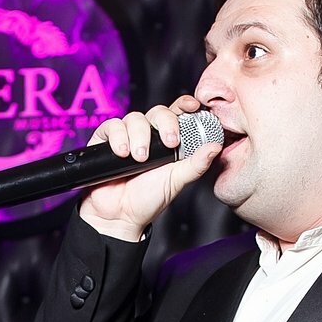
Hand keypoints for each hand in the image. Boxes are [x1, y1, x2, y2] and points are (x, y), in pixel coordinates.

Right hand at [78, 94, 220, 241]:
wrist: (121, 216)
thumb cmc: (148, 199)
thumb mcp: (177, 180)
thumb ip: (196, 164)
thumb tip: (215, 146)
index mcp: (167, 140)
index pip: (176, 114)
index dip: (184, 105)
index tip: (193, 107)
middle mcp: (148, 135)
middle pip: (158, 112)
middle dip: (165, 123)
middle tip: (169, 143)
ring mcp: (127, 137)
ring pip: (134, 118)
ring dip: (140, 136)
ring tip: (140, 158)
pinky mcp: (105, 141)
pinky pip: (112, 126)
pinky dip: (118, 137)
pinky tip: (123, 153)